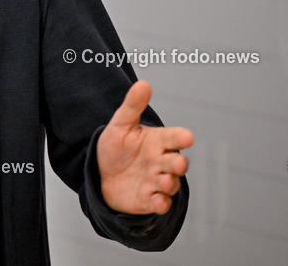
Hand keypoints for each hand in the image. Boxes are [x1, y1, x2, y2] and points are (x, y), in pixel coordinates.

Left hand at [96, 80, 192, 214]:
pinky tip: (158, 202)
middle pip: (176, 162)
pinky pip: (159, 203)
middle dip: (178, 164)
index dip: (181, 137)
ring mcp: (156, 181)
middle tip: (176, 163)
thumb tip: (143, 83)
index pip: (174, 137)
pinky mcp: (149, 199)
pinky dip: (161, 204)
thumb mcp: (120, 124)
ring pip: (170, 183)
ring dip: (170, 184)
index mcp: (157, 141)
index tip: (187, 136)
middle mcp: (160, 161)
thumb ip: (132, 106)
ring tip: (164, 182)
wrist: (100, 174)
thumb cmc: (116, 148)